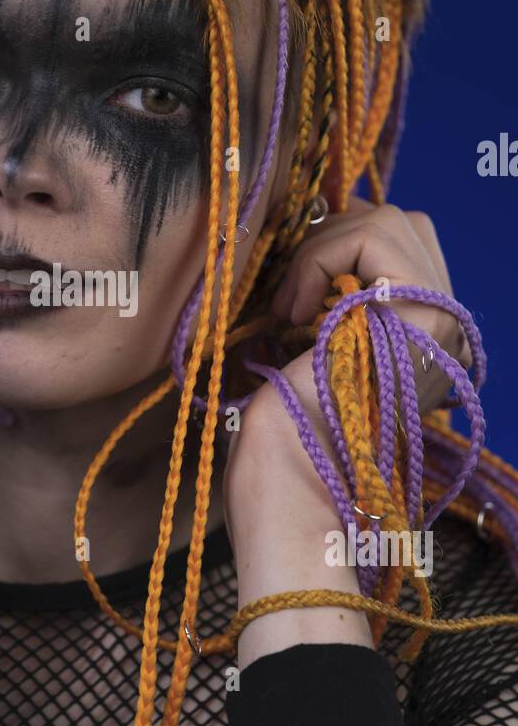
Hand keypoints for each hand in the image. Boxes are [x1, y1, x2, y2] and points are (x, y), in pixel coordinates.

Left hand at [221, 199, 472, 664]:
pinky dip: (320, 259)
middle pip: (405, 225)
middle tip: (291, 298)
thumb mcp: (307, 370)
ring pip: (392, 221)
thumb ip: (329, 318)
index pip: (402, 249)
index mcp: (419, 347)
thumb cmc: (285, 457)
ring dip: (324, 249)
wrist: (290, 505)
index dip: (339, 252)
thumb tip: (310, 268)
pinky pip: (372, 238)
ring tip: (291, 311)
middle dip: (335, 238)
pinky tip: (295, 316)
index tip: (289, 304)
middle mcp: (441, 335)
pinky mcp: (422, 321)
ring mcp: (438, 326)